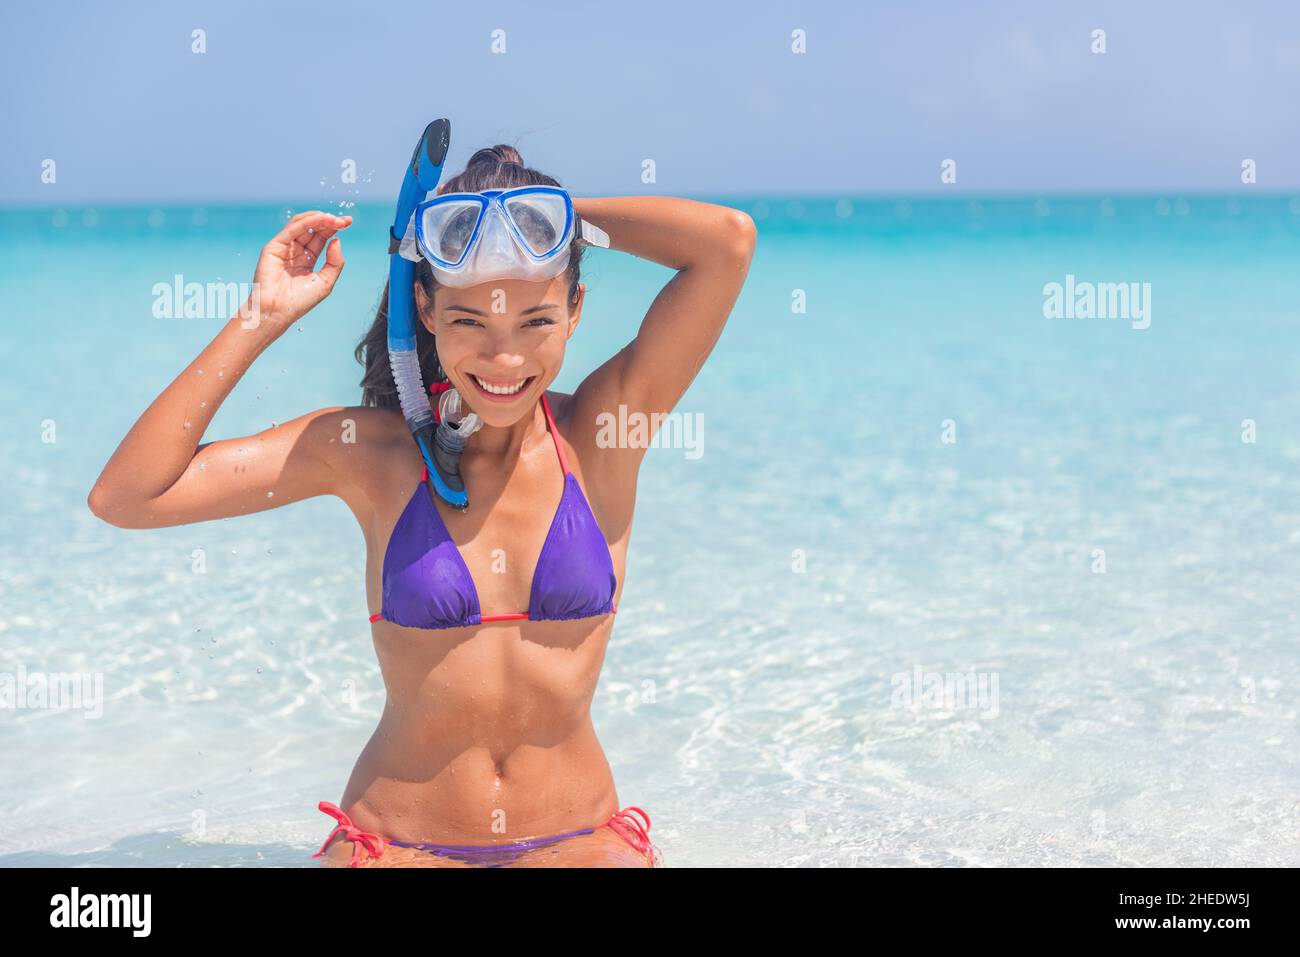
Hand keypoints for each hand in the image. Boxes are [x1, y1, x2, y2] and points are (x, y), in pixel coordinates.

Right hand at [242, 211, 351, 330]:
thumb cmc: (300, 301)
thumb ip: (334, 262)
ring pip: (302, 224)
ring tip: (334, 219)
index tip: (348, 222)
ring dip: (319, 219)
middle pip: (313, 229)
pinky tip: (320, 219)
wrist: (279, 311)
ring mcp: (284, 247)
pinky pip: (291, 229)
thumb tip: (337, 240)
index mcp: (307, 259)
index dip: (334, 228)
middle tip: (344, 220)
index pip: (321, 237)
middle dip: (330, 222)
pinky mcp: (274, 246)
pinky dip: (307, 222)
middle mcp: (295, 251)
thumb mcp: (326, 281)